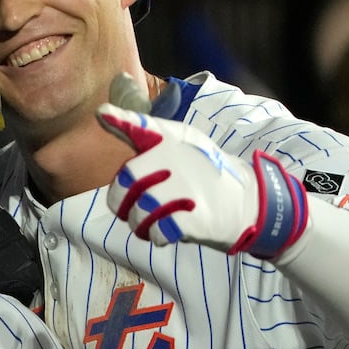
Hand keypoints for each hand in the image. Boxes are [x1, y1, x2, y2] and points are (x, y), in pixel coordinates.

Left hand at [98, 104, 308, 259]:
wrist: (247, 203)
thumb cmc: (202, 173)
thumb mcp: (176, 145)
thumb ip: (140, 132)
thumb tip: (102, 112)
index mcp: (169, 141)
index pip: (142, 127)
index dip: (121, 119)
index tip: (103, 112)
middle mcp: (174, 160)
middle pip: (124, 184)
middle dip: (123, 203)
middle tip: (138, 206)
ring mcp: (182, 190)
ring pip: (136, 214)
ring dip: (142, 224)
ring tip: (161, 217)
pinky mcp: (190, 219)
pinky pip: (155, 233)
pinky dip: (159, 236)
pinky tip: (173, 227)